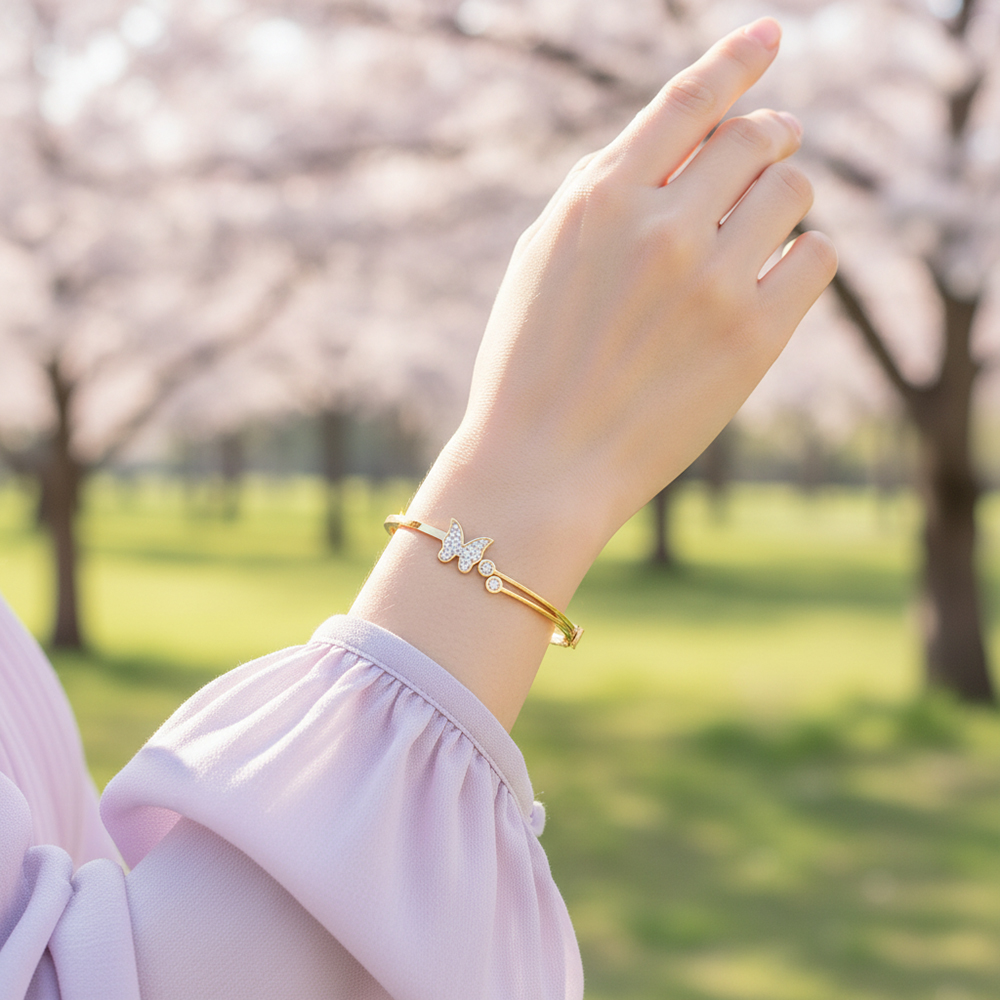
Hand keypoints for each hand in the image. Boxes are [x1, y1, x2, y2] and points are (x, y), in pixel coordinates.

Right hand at [353, 19, 836, 727]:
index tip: (772, 36)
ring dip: (791, 194)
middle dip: (772, 136)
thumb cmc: (531, 364)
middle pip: (754, 138)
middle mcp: (659, 228)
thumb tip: (678, 145)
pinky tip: (780, 270)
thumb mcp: (542, 258)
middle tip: (776, 147)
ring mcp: (710, 282)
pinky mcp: (751, 339)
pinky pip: (815, 258)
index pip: (687, 99)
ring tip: (772, 217)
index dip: (738, 59)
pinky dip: (805, 253)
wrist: (542, 463)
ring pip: (794, 191)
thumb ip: (603, 193)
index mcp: (599, 199)